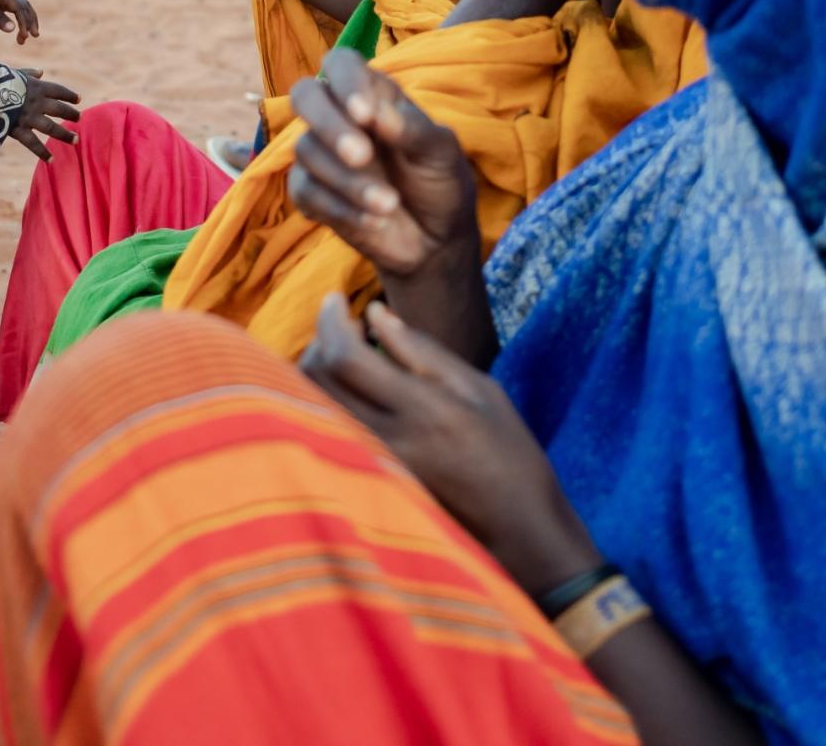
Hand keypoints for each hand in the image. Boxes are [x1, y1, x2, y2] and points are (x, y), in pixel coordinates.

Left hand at [0, 0, 39, 43]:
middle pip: (25, 7)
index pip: (20, 8)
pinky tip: (19, 30)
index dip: (24, 22)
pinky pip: (16, 11)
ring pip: (23, 8)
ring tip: (29, 36)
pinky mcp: (1, 1)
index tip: (24, 36)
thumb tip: (13, 29)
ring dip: (28, 21)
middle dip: (30, 21)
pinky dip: (20, 20)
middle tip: (34, 37)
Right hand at [11, 68, 80, 161]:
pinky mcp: (18, 130)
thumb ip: (29, 73)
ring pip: (52, 128)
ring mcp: (29, 117)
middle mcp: (37, 102)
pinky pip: (33, 144)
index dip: (69, 95)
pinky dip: (42, 152)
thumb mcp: (13, 72)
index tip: (78, 99)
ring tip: (76, 140)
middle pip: (60, 109)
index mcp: (36, 87)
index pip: (59, 90)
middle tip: (79, 118)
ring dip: (65, 134)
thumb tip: (41, 72)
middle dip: (71, 114)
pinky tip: (51, 159)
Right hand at [289, 50, 478, 279]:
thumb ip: (412, 129)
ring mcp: (322, 154)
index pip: (341, 64)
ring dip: (348, 180)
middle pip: (305, 95)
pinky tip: (375, 220)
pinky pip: (305, 191)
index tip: (364, 114)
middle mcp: (340, 117)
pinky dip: (341, 208)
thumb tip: (375, 114)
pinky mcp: (310, 193)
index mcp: (373, 94)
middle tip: (360, 155)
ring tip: (390, 204)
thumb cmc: (440, 181)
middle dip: (328, 123)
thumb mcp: (441, 153)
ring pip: (306, 149)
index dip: (346, 81)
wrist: (437, 239)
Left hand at [303, 298, 598, 594]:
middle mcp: (388, 440)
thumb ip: (421, 350)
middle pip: (317, 380)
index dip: (329, 320)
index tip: (335, 298)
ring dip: (316, 369)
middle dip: (318, 339)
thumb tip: (374, 312)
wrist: (515, 527)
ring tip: (347, 352)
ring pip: (311, 406)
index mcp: (422, 409)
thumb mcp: (477, 388)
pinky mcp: (367, 481)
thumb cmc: (508, 451)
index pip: (345, 357)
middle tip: (342, 323)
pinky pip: (324, 429)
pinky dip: (324, 398)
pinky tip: (350, 389)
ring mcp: (372, 465)